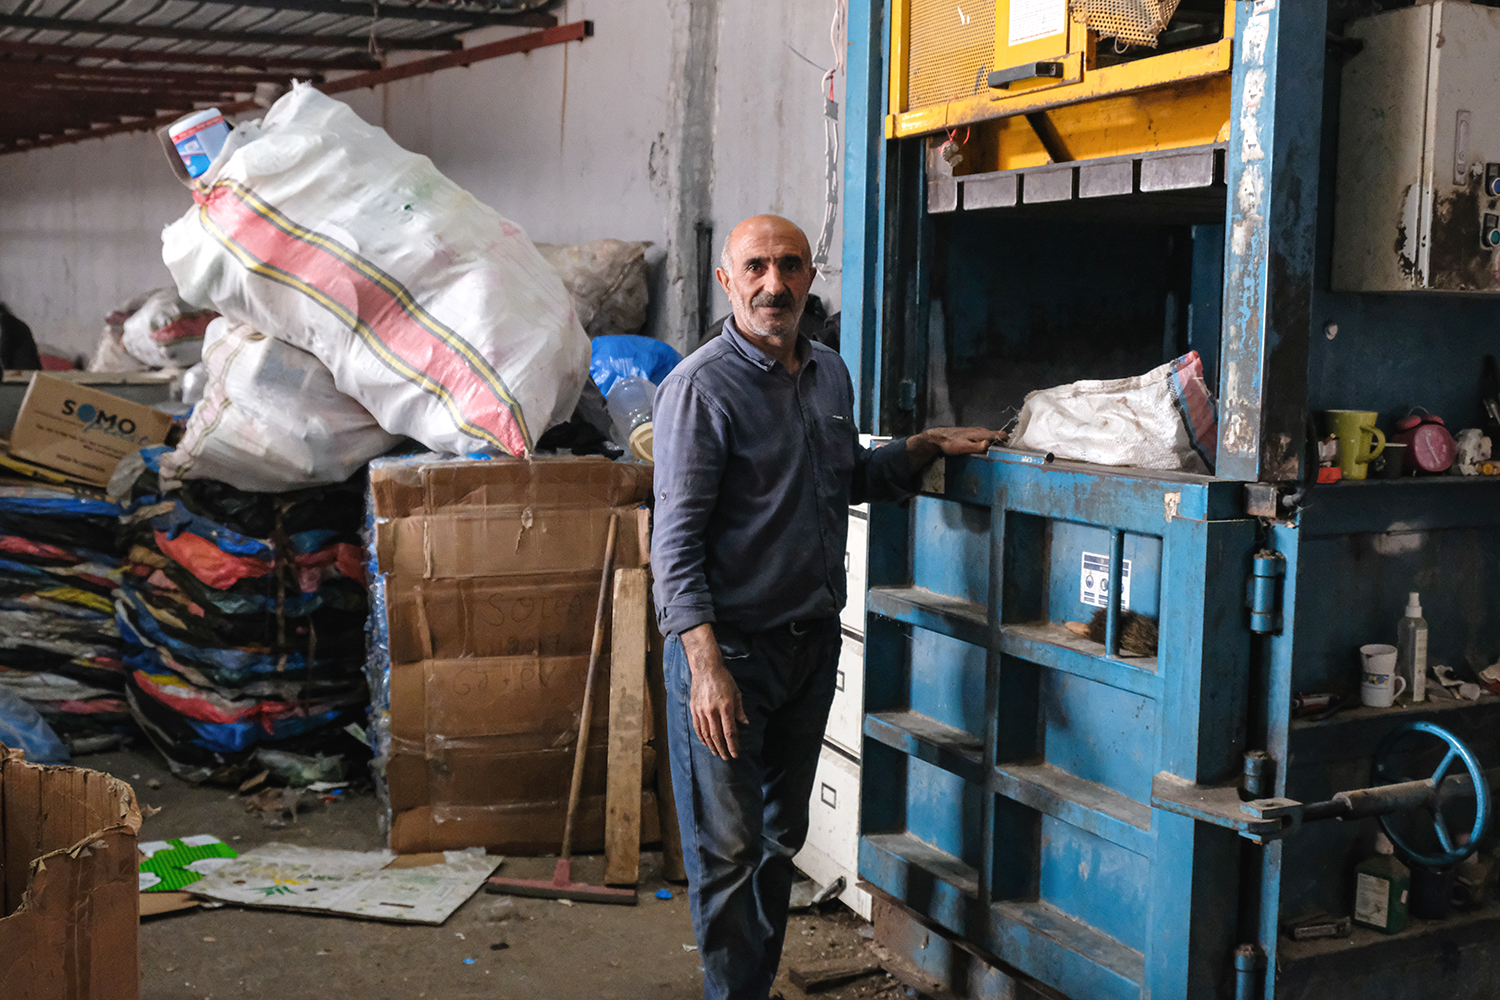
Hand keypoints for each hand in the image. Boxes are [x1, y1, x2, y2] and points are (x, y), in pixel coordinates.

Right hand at [680, 624, 748, 759]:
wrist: (706, 668)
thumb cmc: (724, 679)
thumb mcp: (736, 693)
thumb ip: (739, 710)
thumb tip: (745, 724)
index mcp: (725, 707)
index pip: (729, 732)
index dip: (732, 745)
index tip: (735, 754)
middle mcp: (713, 711)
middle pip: (717, 736)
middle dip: (722, 749)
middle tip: (726, 758)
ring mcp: (702, 711)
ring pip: (706, 734)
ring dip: (712, 745)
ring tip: (716, 753)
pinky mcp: (694, 709)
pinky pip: (697, 727)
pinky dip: (701, 737)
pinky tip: (705, 743)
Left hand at [905, 426, 1006, 469]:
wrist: (939, 438)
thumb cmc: (951, 443)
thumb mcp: (964, 447)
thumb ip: (977, 446)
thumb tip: (989, 444)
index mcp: (981, 433)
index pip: (1000, 434)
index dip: (1007, 441)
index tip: (1009, 451)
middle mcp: (981, 431)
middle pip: (997, 436)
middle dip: (1002, 445)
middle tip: (1003, 456)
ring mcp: (977, 432)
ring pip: (990, 438)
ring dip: (994, 445)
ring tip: (995, 456)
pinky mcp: (972, 435)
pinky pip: (984, 439)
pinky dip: (988, 444)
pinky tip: (984, 452)